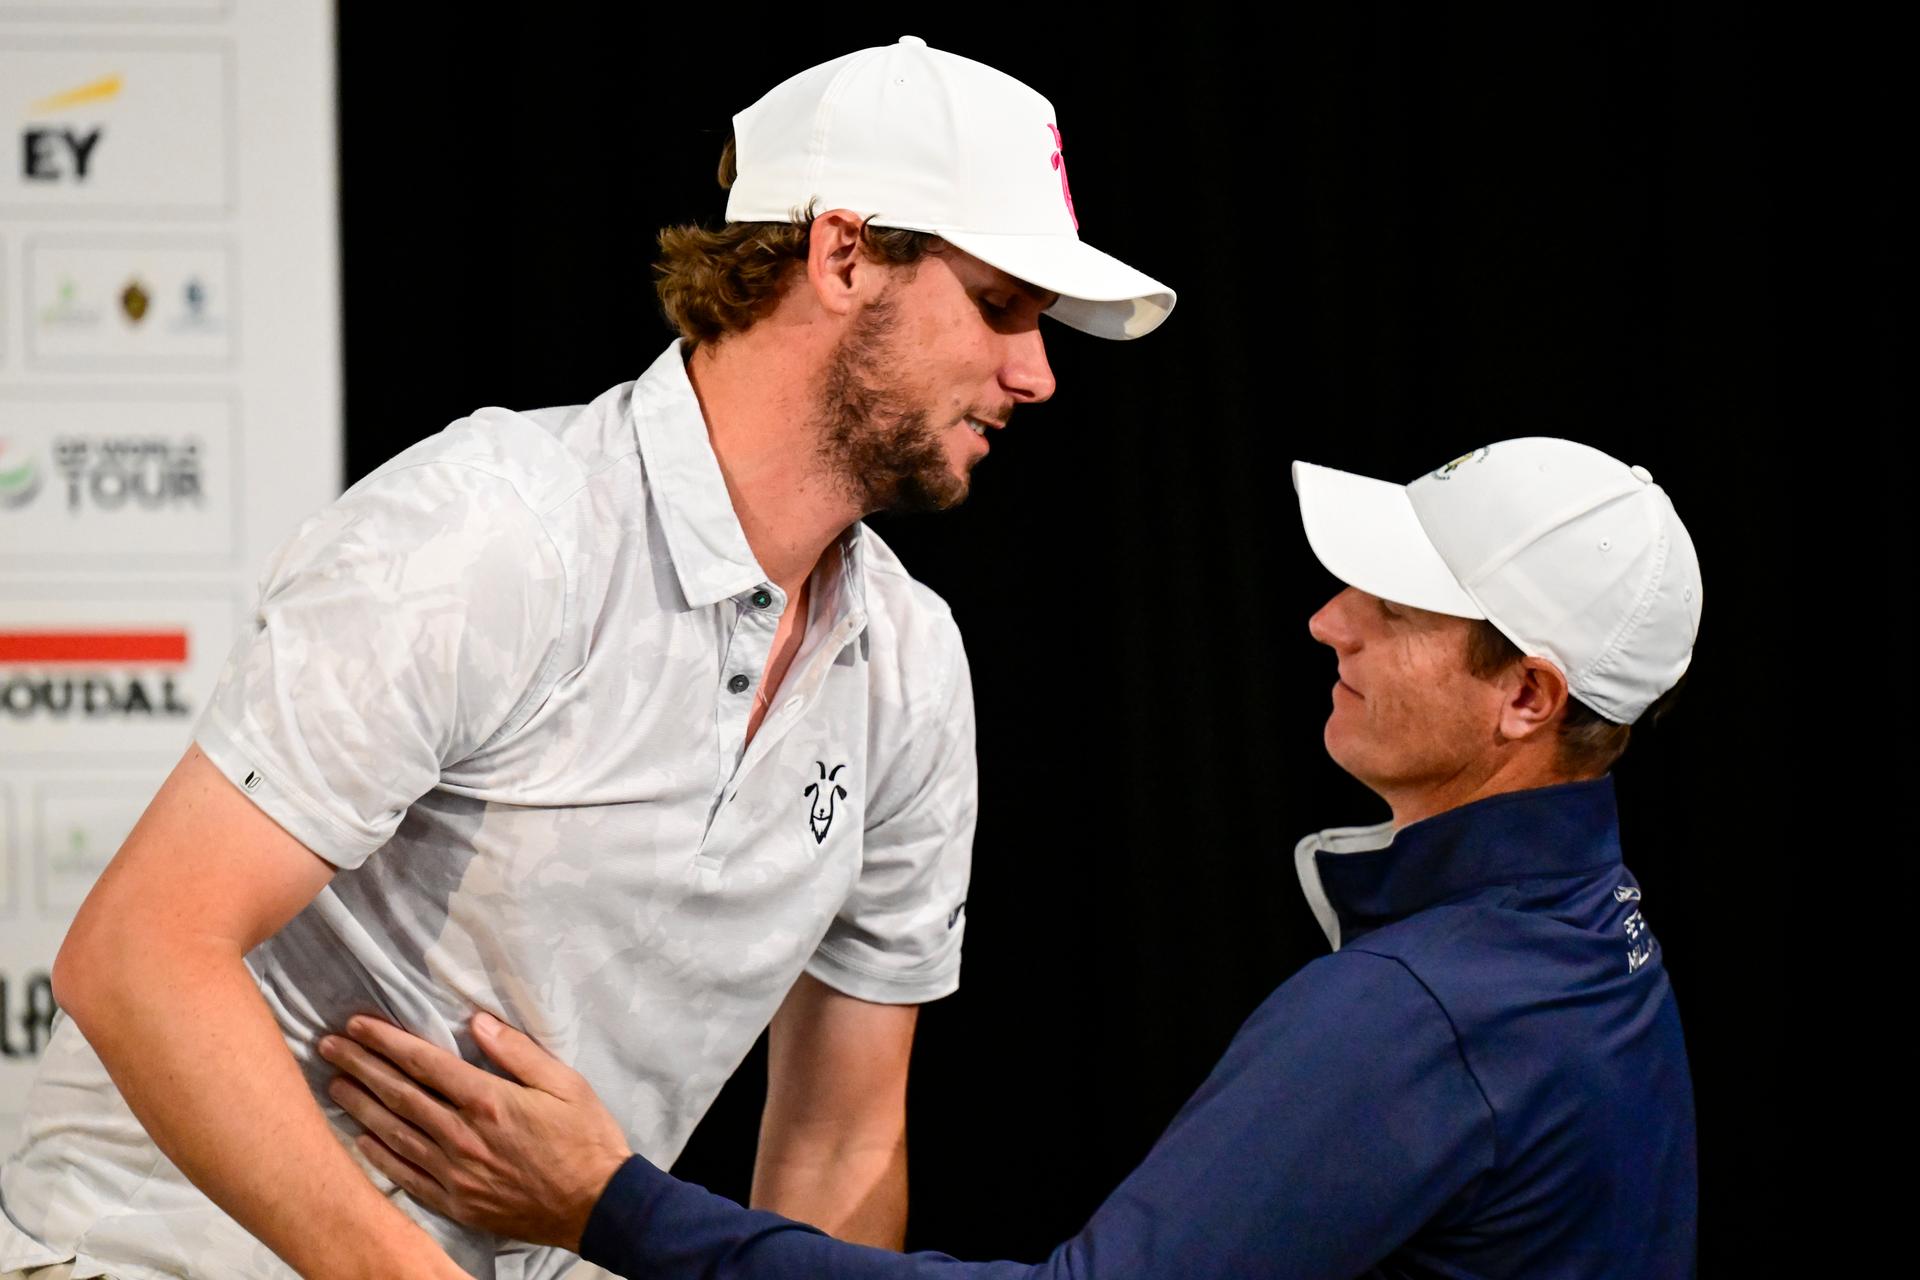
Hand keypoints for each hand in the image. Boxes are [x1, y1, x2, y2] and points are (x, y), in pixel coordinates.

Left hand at [319, 1012, 632, 1249]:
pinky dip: (381, 1157)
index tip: (357, 1025)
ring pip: (396, 1133)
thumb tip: (477, 1023)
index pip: (424, 1063)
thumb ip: (518, 1052)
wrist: (597, 1206)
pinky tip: (362, 1140)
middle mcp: (464, 1136)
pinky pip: (407, 1177)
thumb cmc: (587, 1139)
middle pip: (400, 1095)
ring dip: (360, 1106)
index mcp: (489, 1102)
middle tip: (328, 1047)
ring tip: (334, 1085)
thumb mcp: (566, 1083)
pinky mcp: (457, 1202)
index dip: (387, 1041)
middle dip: (361, 1066)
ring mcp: (456, 1173)